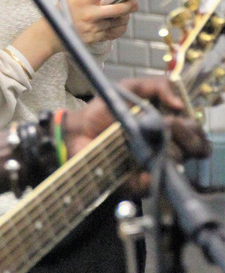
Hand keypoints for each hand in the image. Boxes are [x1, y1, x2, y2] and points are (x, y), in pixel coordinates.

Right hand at [61, 0, 151, 47]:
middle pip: (117, 9)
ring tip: (126, 12)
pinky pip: (113, 33)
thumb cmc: (61, 13)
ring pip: (117, 22)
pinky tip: (120, 23)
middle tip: (135, 2)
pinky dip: (119, 27)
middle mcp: (89, 14)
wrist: (50, 35)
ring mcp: (92, 28)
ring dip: (125, 16)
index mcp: (83, 1)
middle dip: (130, 4)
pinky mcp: (94, 38)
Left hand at [64, 76, 210, 194]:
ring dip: (168, 151)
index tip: (177, 120)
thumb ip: (156, 86)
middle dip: (186, 138)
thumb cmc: (104, 109)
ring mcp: (150, 166)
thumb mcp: (129, 88)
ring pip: (175, 165)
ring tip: (150, 139)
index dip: (193, 130)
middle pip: (193, 150)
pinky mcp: (134, 182)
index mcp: (166, 128)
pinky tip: (143, 170)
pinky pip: (149, 186)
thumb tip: (179, 103)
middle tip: (169, 127)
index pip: (195, 133)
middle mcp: (163, 149)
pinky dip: (148, 180)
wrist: (78, 128)